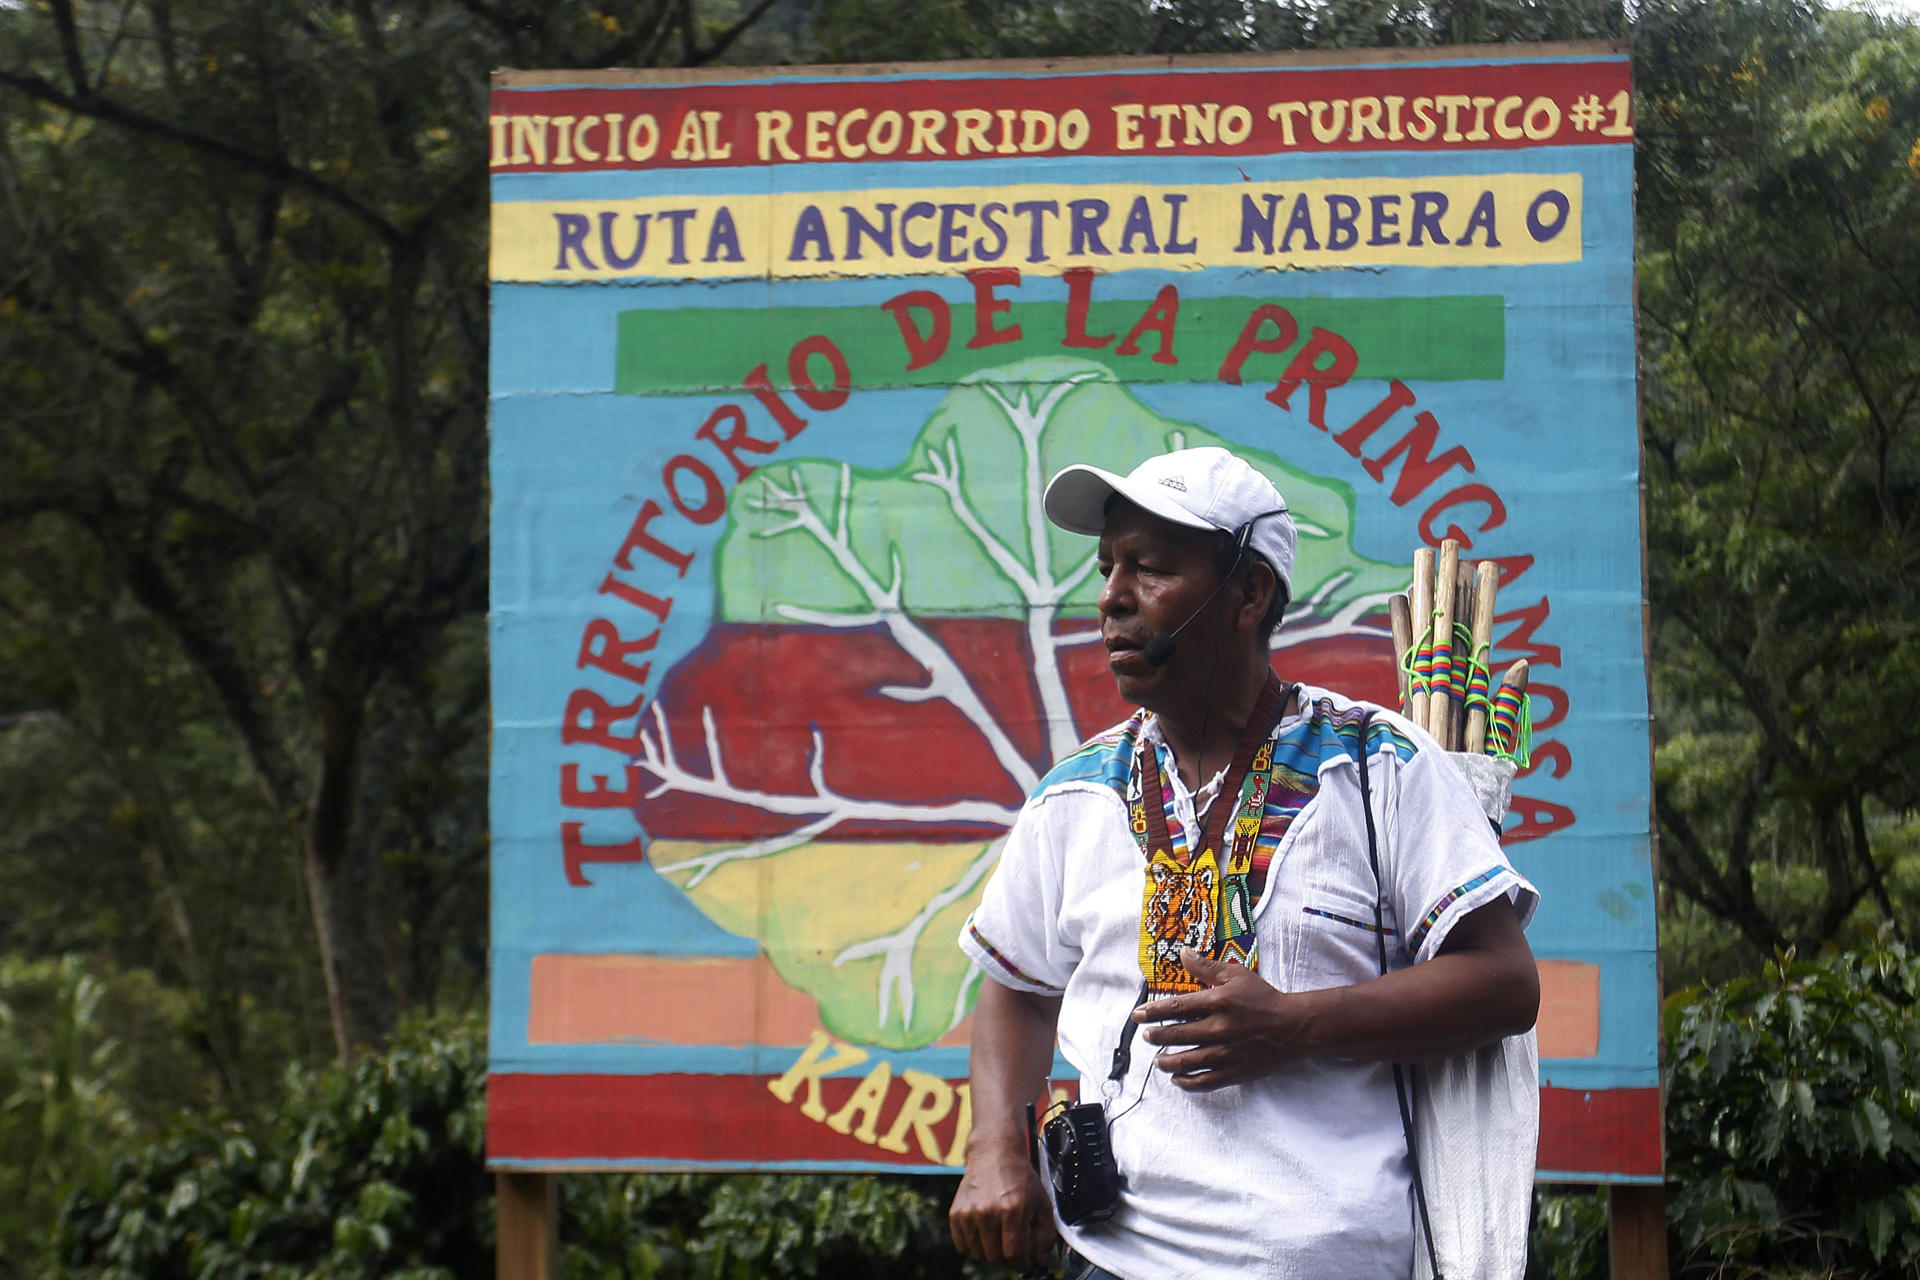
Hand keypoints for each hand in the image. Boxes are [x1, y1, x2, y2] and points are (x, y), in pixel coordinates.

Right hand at [949, 1145, 1056, 1266]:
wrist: (994, 1153)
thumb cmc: (1020, 1178)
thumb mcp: (1041, 1203)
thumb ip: (1045, 1234)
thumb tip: (1039, 1260)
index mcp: (1012, 1209)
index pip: (1014, 1254)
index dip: (1022, 1264)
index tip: (1026, 1263)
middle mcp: (988, 1212)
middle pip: (995, 1257)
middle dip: (1007, 1260)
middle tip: (1013, 1250)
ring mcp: (969, 1213)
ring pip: (979, 1254)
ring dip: (990, 1253)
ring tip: (999, 1238)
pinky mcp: (956, 1213)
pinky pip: (962, 1246)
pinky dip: (973, 1246)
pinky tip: (984, 1233)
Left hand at [1132, 947, 1317, 1090]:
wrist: (1293, 1026)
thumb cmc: (1264, 998)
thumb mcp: (1236, 975)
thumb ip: (1206, 966)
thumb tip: (1182, 953)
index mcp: (1218, 1002)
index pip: (1176, 1007)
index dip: (1153, 1011)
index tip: (1138, 1015)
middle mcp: (1219, 1029)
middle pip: (1176, 1035)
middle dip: (1156, 1036)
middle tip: (1147, 1036)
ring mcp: (1226, 1053)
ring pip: (1186, 1062)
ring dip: (1166, 1062)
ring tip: (1157, 1060)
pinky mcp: (1234, 1072)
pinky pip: (1204, 1081)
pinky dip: (1186, 1082)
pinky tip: (1177, 1078)